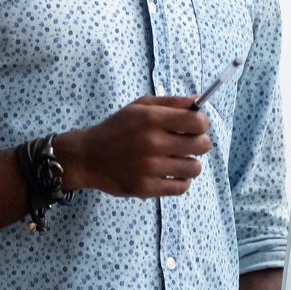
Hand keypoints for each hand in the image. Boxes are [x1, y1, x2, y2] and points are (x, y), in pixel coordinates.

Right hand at [60, 95, 210, 198]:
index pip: (197, 122)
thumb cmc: (117, 128)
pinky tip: (170, 173)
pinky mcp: (147, 188)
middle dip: (200, 143)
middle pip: (201, 145)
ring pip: (194, 168)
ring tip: (178, 159)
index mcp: (151, 119)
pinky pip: (182, 187)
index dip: (201, 123)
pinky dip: (180, 180)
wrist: (88, 156)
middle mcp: (152, 142)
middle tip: (188, 143)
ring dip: (190, 163)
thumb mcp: (139, 107)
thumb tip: (199, 101)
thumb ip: (170, 102)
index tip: (196, 126)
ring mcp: (150, 168)